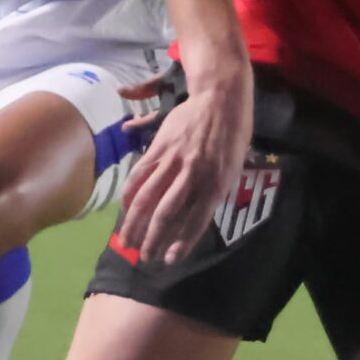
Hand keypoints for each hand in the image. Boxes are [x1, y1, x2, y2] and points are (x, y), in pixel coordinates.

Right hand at [115, 73, 252, 265]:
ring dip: (135, 223)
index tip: (169, 260)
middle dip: (153, 239)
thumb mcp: (233, 168)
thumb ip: (214, 193)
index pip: (196, 220)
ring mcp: (174, 161)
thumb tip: (195, 219)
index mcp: (216, 183)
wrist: (220, 99)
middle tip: (143, 257)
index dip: (181, 243)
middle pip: (166, 214)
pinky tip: (126, 210)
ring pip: (148, 198)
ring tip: (127, 241)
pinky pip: (140, 175)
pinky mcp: (159, 148)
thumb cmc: (232, 136)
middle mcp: (194, 175)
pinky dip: (130, 195)